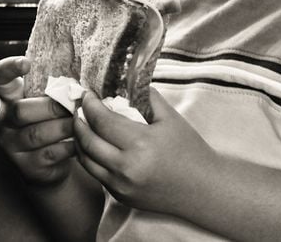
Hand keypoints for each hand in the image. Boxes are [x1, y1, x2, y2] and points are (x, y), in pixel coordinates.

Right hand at [0, 56, 76, 185]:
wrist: (49, 165)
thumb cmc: (52, 121)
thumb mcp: (48, 101)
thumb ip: (55, 88)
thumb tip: (80, 78)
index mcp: (10, 98)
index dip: (8, 68)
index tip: (26, 63)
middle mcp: (5, 121)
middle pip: (20, 110)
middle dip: (52, 107)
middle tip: (75, 105)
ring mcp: (12, 146)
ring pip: (37, 134)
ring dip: (64, 127)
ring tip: (82, 122)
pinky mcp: (26, 166)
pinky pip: (49, 154)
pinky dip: (69, 146)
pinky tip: (81, 141)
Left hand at [73, 88, 215, 214]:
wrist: (202, 188)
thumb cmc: (190, 150)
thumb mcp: (171, 118)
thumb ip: (147, 98)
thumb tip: (126, 84)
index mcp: (140, 143)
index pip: (102, 121)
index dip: (90, 105)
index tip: (87, 94)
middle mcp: (126, 167)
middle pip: (87, 141)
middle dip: (78, 120)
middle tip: (80, 107)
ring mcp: (121, 185)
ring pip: (85, 160)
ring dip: (79, 140)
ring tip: (82, 125)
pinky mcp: (120, 196)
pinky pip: (96, 174)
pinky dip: (91, 157)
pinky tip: (95, 145)